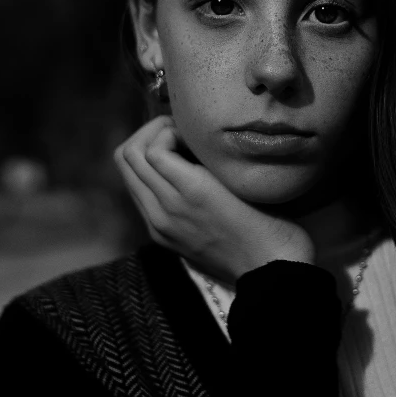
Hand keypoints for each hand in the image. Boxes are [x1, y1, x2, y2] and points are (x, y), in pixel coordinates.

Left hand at [114, 116, 315, 284]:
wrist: (269, 269)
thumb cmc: (268, 219)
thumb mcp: (242, 179)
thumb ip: (209, 157)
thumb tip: (189, 133)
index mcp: (191, 190)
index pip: (151, 148)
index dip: (166, 127)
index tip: (189, 128)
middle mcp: (166, 208)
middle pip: (126, 156)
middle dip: (147, 133)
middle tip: (175, 130)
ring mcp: (159, 224)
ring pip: (126, 173)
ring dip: (143, 152)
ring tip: (172, 148)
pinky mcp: (160, 235)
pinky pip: (138, 193)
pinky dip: (148, 175)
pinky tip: (174, 173)